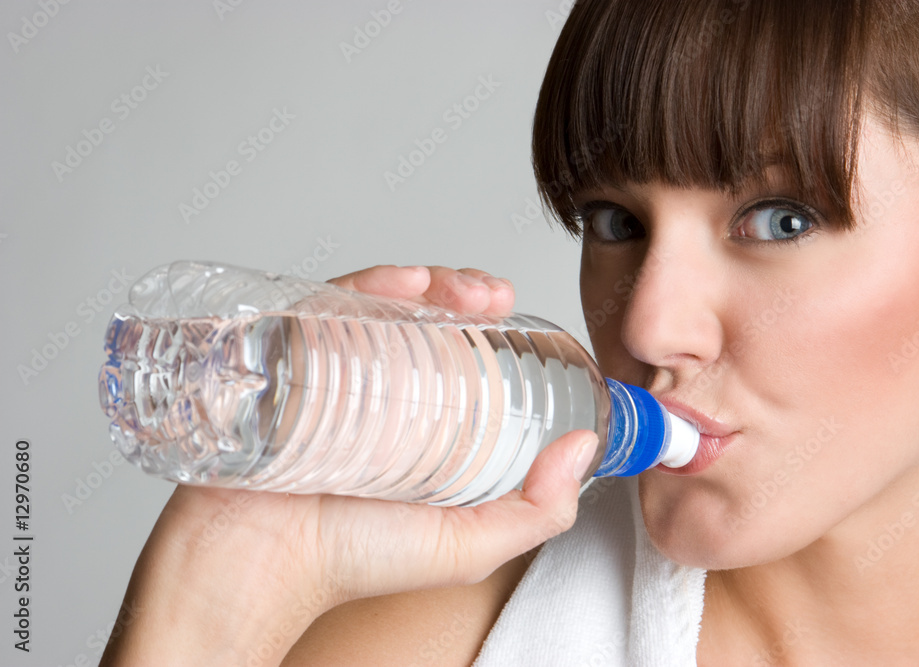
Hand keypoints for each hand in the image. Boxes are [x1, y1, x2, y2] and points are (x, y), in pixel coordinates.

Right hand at [100, 264, 597, 666]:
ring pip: (383, 306)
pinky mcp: (289, 355)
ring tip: (462, 290)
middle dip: (465, 296)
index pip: (459, 362)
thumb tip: (583, 449)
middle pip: (424, 323)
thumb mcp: (465, 545)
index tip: (524, 323)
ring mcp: (330, 371)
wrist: (251, 566)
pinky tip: (403, 284)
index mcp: (416, 428)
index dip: (496, 333)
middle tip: (494, 297)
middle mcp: (374, 393)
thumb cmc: (349, 559)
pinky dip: (368, 286)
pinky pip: (329, 306)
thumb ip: (535, 512)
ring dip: (428, 283)